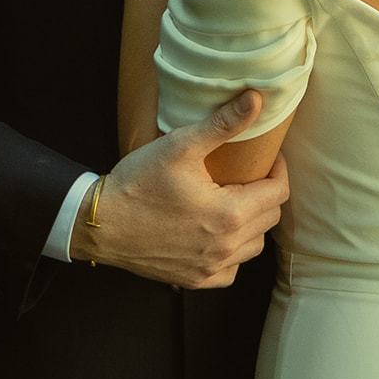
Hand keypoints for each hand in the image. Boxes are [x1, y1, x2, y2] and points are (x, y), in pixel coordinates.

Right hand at [73, 90, 288, 288]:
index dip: (278, 170)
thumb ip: (223, 123)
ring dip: (253, 223)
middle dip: (266, 193)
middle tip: (249, 174)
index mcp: (230, 214)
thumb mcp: (181, 145)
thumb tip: (258, 99)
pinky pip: (232, 270)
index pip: (278, 192)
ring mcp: (211, 267)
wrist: (100, 223)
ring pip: (254, 246)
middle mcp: (226, 247)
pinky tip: (217, 233)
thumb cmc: (138, 183)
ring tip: (235, 200)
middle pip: (270, 219)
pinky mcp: (195, 280)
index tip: (267, 158)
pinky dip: (232, 252)